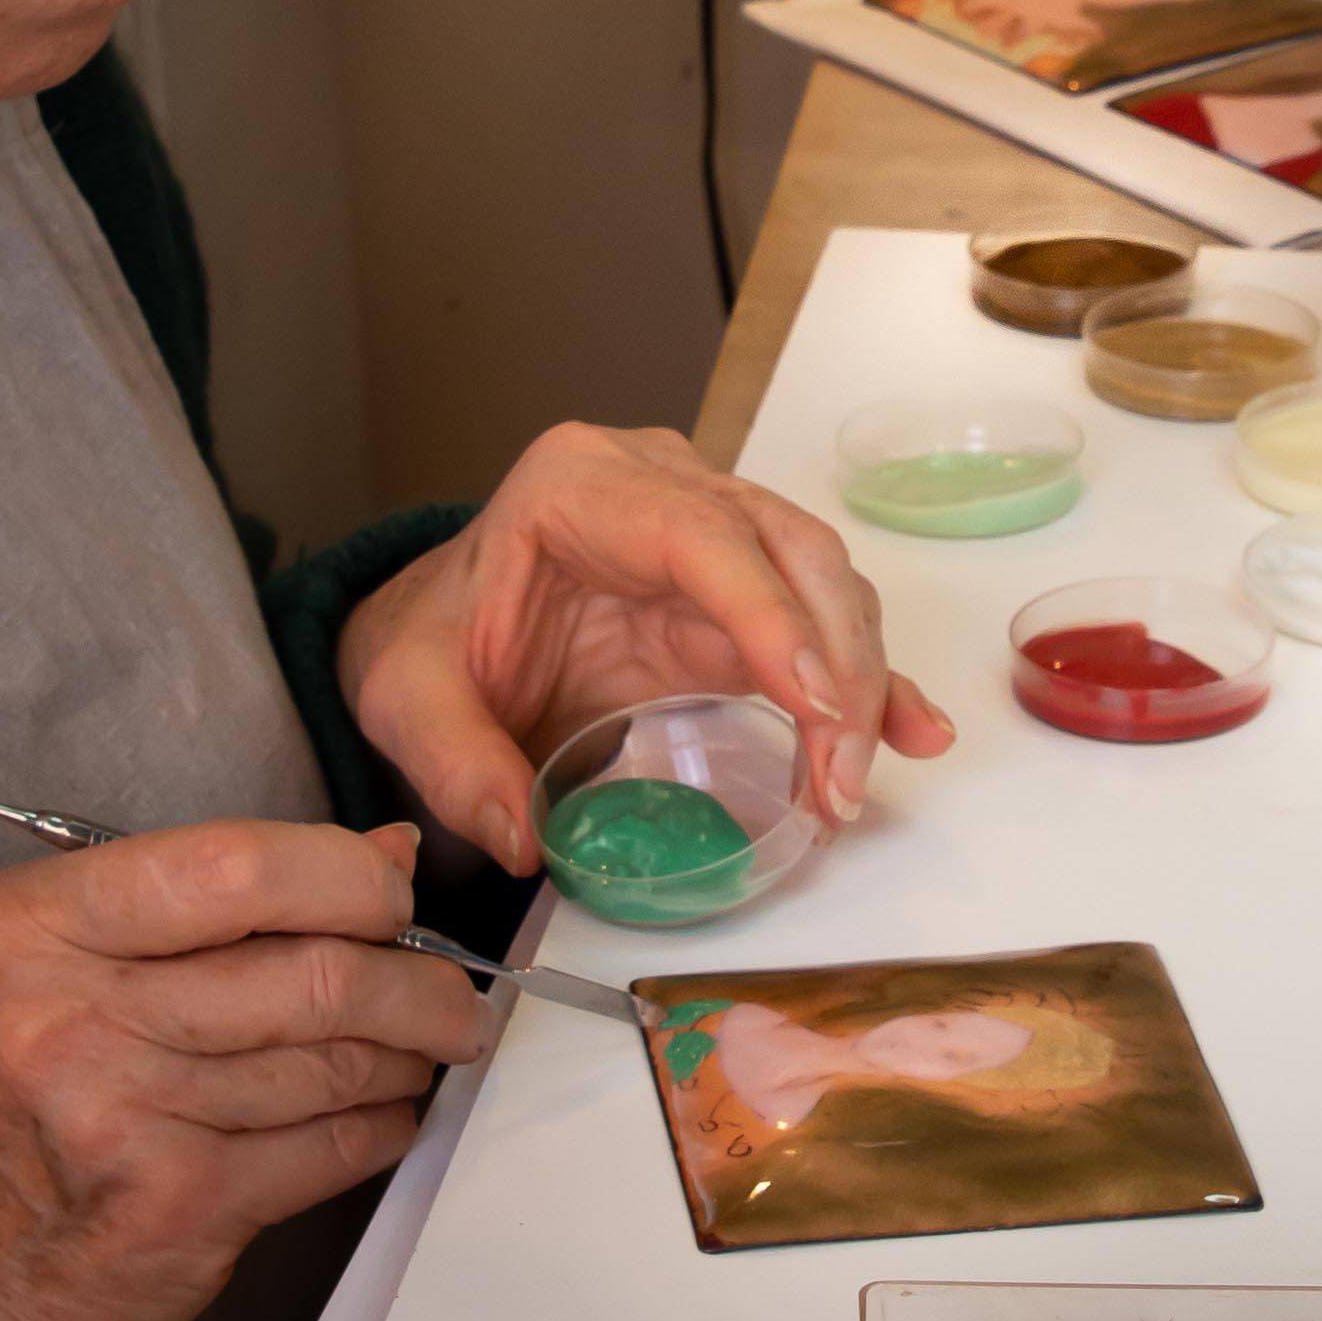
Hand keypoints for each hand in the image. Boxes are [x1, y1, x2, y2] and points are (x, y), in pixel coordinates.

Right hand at [0, 816, 485, 1320]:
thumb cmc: (11, 1124)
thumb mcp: (64, 978)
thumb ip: (213, 909)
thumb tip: (386, 851)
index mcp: (33, 924)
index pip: (233, 862)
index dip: (345, 874)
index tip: (396, 889)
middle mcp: (66, 1011)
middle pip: (306, 968)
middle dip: (414, 977)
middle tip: (454, 991)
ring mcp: (120, 1115)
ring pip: (332, 1060)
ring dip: (408, 1054)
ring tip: (428, 1049)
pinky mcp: (173, 1209)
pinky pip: (328, 1147)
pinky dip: (381, 1126)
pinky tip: (386, 1114)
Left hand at [336, 422, 956, 867]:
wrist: (441, 627)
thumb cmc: (431, 639)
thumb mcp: (404, 694)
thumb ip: (453, 762)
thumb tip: (521, 838)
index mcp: (579, 483)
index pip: (699, 534)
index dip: (769, 614)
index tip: (816, 704)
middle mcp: (662, 484)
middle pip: (787, 550)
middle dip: (834, 664)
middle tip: (842, 777)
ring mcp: (711, 530)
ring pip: (822, 582)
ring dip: (858, 680)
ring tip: (854, 784)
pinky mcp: (738, 592)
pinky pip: (821, 623)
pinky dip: (871, 679)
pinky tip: (916, 732)